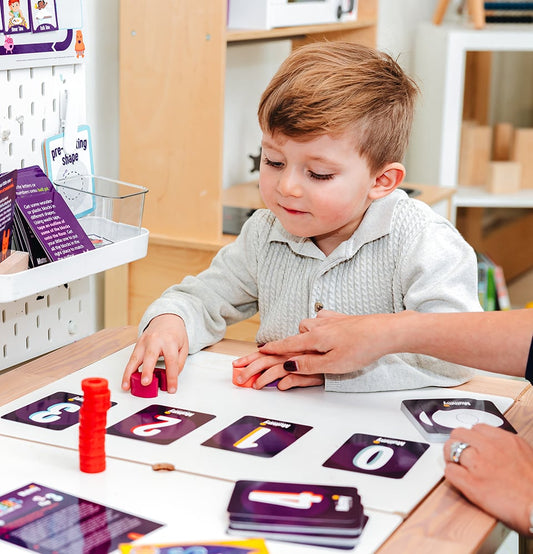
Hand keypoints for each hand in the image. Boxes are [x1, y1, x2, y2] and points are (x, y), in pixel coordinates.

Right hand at [121, 314, 188, 393]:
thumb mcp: (184, 346)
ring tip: (127, 386)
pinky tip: (126, 380)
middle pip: (150, 356)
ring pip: (135, 358)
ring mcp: (144, 342)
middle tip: (145, 383)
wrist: (166, 318)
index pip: (171, 361)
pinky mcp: (137, 344)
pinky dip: (127, 370)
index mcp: (170, 341)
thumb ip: (179, 362)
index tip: (171, 389)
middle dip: (147, 370)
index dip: (171, 377)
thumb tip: (171, 377)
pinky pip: (131, 359)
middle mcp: (155, 340)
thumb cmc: (175, 333)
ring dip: (129, 373)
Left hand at [232, 351, 323, 389]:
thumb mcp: (302, 362)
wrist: (340, 356)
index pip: (263, 353)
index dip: (248, 358)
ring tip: (255, 386)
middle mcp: (290, 355)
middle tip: (239, 378)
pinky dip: (286, 382)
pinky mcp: (309, 373)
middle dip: (249, 369)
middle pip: (265, 361)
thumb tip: (277, 380)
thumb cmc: (322, 358)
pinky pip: (294, 378)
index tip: (237, 363)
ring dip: (263, 378)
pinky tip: (280, 387)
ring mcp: (299, 363)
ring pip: (276, 369)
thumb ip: (288, 371)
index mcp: (286, 350)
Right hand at [258, 310, 403, 374]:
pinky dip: (321, 330)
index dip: (272, 349)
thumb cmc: (362, 347)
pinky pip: (322, 322)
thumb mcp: (332, 364)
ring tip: (320, 352)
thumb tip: (288, 365)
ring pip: (309, 328)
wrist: (386, 330)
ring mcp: (330, 319)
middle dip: (293, 346)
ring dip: (309, 338)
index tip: (260, 350)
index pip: (287, 344)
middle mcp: (319, 324)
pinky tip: (331, 337)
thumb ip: (308, 364)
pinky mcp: (341, 318)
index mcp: (314, 337)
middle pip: (297, 335)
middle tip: (295, 358)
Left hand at [444, 424, 532, 535]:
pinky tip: (459, 480)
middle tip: (460, 454)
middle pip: (459, 434)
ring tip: (457, 466)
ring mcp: (478, 464)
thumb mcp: (526, 455)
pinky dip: (452, 474)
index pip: (477, 428)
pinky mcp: (471, 483)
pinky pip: (449, 471)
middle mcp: (489, 448)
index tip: (472, 445)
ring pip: (450, 448)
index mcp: (505, 440)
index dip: (472, 438)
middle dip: (457, 443)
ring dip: (451, 457)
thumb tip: (495, 446)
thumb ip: (507, 446)